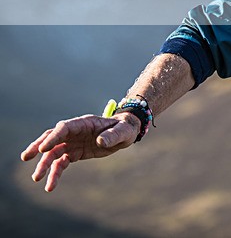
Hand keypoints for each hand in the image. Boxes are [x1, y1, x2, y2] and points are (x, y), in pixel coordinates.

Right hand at [20, 113, 139, 191]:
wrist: (125, 134)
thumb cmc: (124, 129)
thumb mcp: (122, 132)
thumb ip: (112, 135)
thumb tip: (101, 141)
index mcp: (83, 123)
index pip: (63, 128)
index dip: (53, 137)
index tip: (43, 148)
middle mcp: (74, 132)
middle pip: (52, 138)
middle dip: (38, 146)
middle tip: (26, 157)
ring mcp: (73, 143)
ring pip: (53, 153)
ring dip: (43, 165)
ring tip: (36, 178)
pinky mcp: (74, 153)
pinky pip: (61, 164)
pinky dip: (54, 174)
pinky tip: (50, 186)